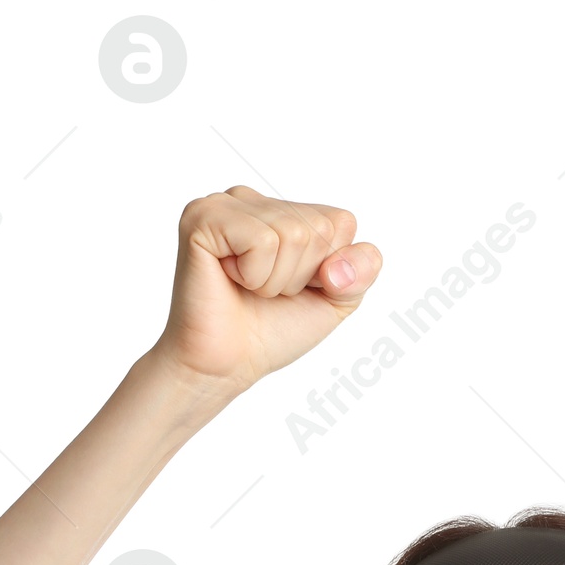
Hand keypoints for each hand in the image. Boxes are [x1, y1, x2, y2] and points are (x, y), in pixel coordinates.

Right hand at [152, 186, 381, 393]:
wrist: (226, 365)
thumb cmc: (272, 332)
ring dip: (275, 280)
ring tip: (247, 288)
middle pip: (319, 227)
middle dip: (300, 276)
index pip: (341, 222)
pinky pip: (262, 240)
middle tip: (264, 292)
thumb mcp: (335, 301)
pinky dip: (254, 275)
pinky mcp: (203, 217)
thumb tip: (341, 265)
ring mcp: (226, 203)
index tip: (294, 288)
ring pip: (292, 233)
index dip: (328, 269)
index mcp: (284, 211)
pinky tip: (229, 279)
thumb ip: (361, 272)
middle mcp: (255, 200)